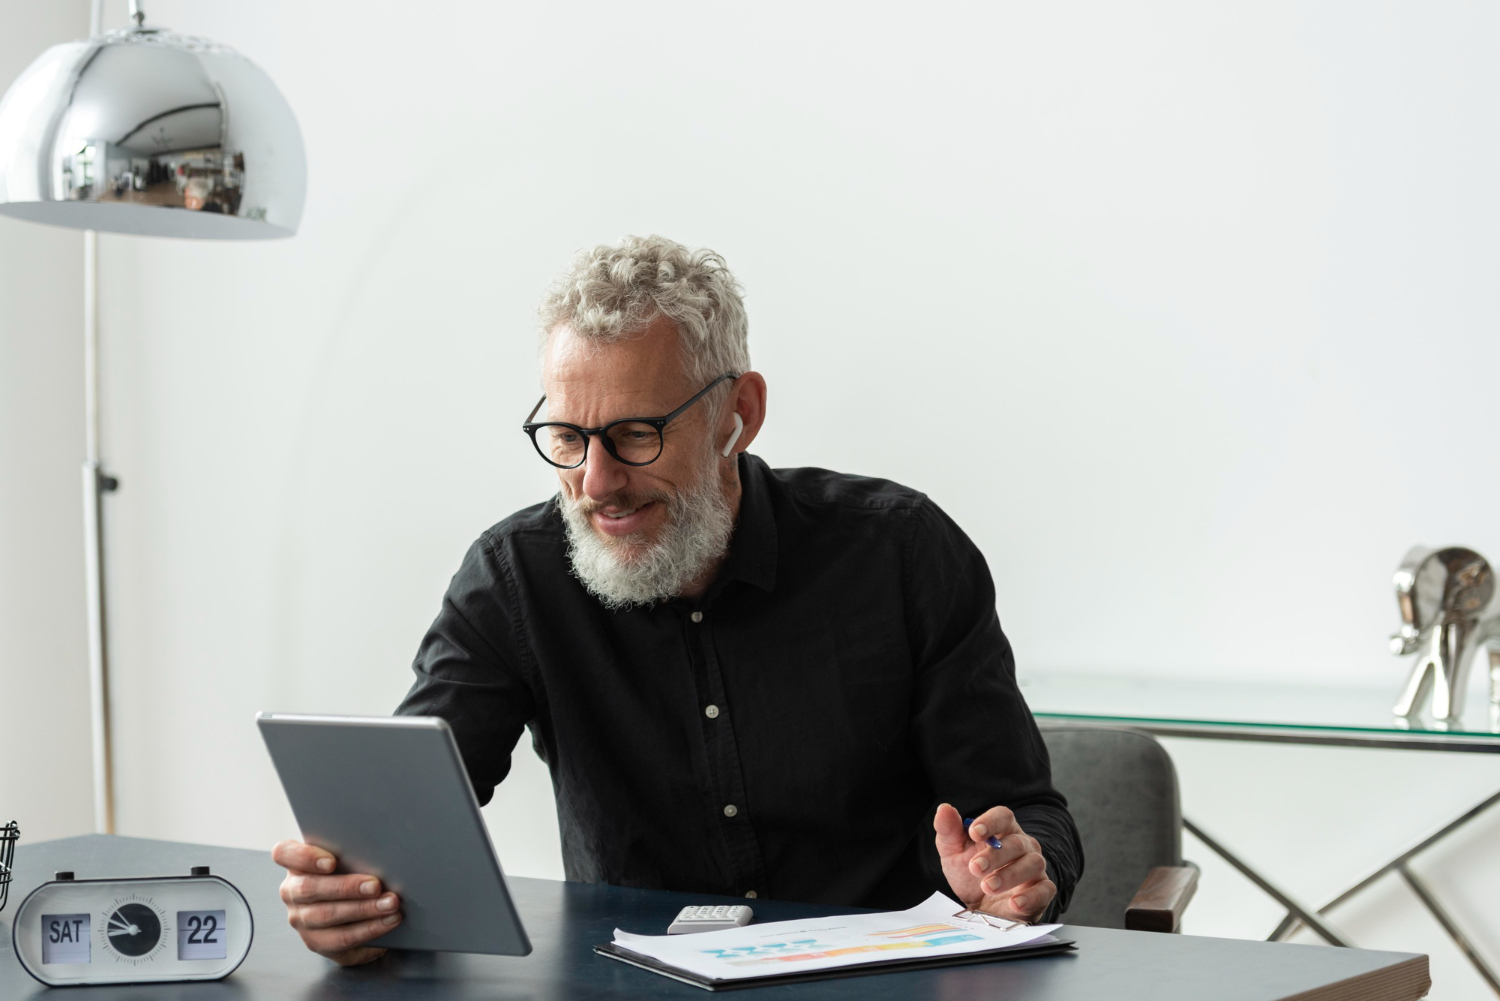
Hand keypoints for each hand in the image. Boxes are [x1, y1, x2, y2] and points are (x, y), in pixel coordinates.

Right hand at [273, 840, 401, 965]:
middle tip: (376, 885)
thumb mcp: (349, 859)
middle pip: (310, 888)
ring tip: (390, 903)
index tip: (331, 862)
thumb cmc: (352, 874)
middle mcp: (292, 891)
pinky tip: (389, 920)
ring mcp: (300, 918)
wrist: (356, 913)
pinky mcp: (315, 941)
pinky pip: (342, 937)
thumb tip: (382, 853)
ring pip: (327, 915)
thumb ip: (353, 853)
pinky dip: (370, 928)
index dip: (305, 857)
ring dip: (364, 909)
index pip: (284, 853)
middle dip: (346, 887)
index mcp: (295, 864)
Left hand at [933, 803, 1055, 921]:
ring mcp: (1035, 868)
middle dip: (995, 855)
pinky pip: (1045, 890)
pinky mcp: (1042, 892)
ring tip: (988, 886)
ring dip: (1009, 875)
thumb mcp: (953, 853)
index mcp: (1003, 830)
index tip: (973, 832)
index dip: (990, 822)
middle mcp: (1023, 846)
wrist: (978, 908)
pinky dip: (1032, 896)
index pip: (1003, 817)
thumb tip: (944, 809)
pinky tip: (1015, 903)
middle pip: (1016, 843)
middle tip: (975, 868)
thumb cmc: (969, 875)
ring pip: (1032, 864)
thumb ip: (948, 831)